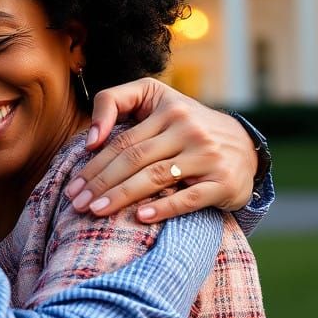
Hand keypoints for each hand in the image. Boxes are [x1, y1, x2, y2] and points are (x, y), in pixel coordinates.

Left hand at [63, 78, 257, 222]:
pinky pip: (189, 197)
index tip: (72, 186)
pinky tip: (140, 217)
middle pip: (134, 158)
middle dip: (100, 182)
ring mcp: (207, 155)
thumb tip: (91, 139)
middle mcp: (188, 129)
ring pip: (156, 176)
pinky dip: (163, 208)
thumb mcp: (156, 100)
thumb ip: (116, 103)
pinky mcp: (223, 182)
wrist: (245, 146)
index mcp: (169, 108)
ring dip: (121, 196)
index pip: (123, 140)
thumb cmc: (186, 125)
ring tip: (95, 211)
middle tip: (76, 204)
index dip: (94, 164)